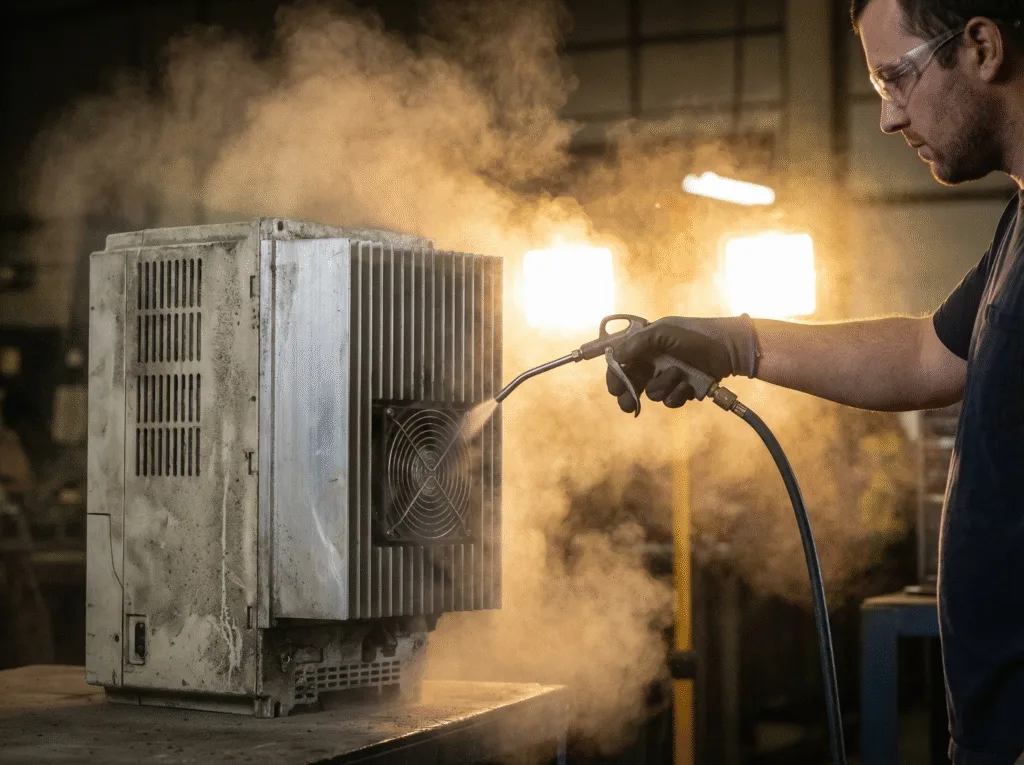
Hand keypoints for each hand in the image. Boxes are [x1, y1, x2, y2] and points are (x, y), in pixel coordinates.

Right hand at [606, 315, 758, 411]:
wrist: (728, 348)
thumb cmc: (694, 335)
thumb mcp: (663, 332)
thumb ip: (637, 343)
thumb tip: (616, 357)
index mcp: (645, 347)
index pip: (621, 363)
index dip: (615, 376)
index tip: (615, 388)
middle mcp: (653, 363)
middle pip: (631, 384)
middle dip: (629, 395)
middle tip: (629, 404)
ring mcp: (667, 378)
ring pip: (652, 393)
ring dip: (663, 386)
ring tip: (678, 374)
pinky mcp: (681, 390)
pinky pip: (670, 401)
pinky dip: (678, 394)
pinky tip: (687, 385)